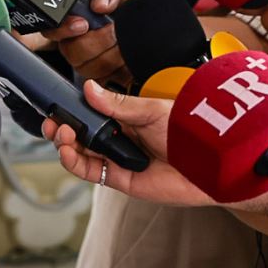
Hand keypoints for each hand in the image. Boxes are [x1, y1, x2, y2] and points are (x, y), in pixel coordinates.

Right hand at [41, 80, 217, 207]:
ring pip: (80, 154)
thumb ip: (117, 105)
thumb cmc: (190, 134)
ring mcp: (117, 159)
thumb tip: (90, 89)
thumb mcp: (151, 111)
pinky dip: (74, 163)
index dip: (71, 113)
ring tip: (62, 135)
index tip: (57, 108)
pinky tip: (68, 152)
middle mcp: (118, 139)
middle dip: (62, 129)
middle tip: (55, 124)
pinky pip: (90, 172)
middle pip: (80, 136)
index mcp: (125, 119)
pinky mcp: (120, 179)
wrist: (212, 165)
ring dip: (65, 144)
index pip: (90, 115)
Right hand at [52, 0, 136, 83]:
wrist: (145, 32)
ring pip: (90, 68)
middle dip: (99, 40)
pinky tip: (128, 58)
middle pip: (73, 52)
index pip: (52, 30)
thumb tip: (100, 4)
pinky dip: (122, 69)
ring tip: (124, 42)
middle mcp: (74, 47)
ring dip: (113, 54)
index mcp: (70, 25)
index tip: (82, 24)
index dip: (63, 29)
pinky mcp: (103, 82)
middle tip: (114, 30)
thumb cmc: (128, 13)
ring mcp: (87, 67)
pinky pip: (106, 81)